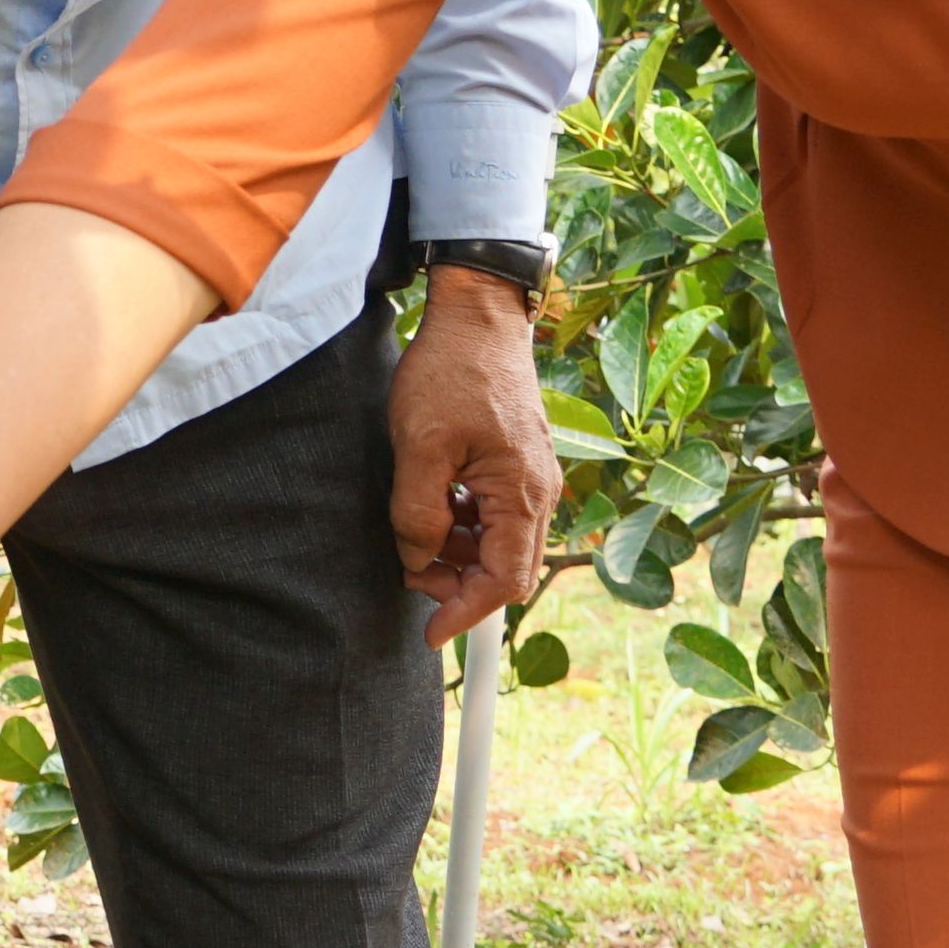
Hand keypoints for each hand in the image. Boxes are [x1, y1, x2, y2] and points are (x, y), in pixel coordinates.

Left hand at [392, 267, 552, 641]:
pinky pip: (495, 514)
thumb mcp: (419, 444)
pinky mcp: (518, 462)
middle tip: (409, 571)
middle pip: (506, 569)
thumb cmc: (450, 371)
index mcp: (522, 493)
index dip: (464, 612)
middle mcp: (539, 491)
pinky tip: (431, 507)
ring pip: (499, 543)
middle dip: (457, 584)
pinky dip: (463, 525)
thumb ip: (418, 512)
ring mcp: (532, 476)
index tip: (428, 633)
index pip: (504, 581)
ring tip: (413, 536)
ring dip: (457, 553)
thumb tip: (419, 558)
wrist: (477, 314)